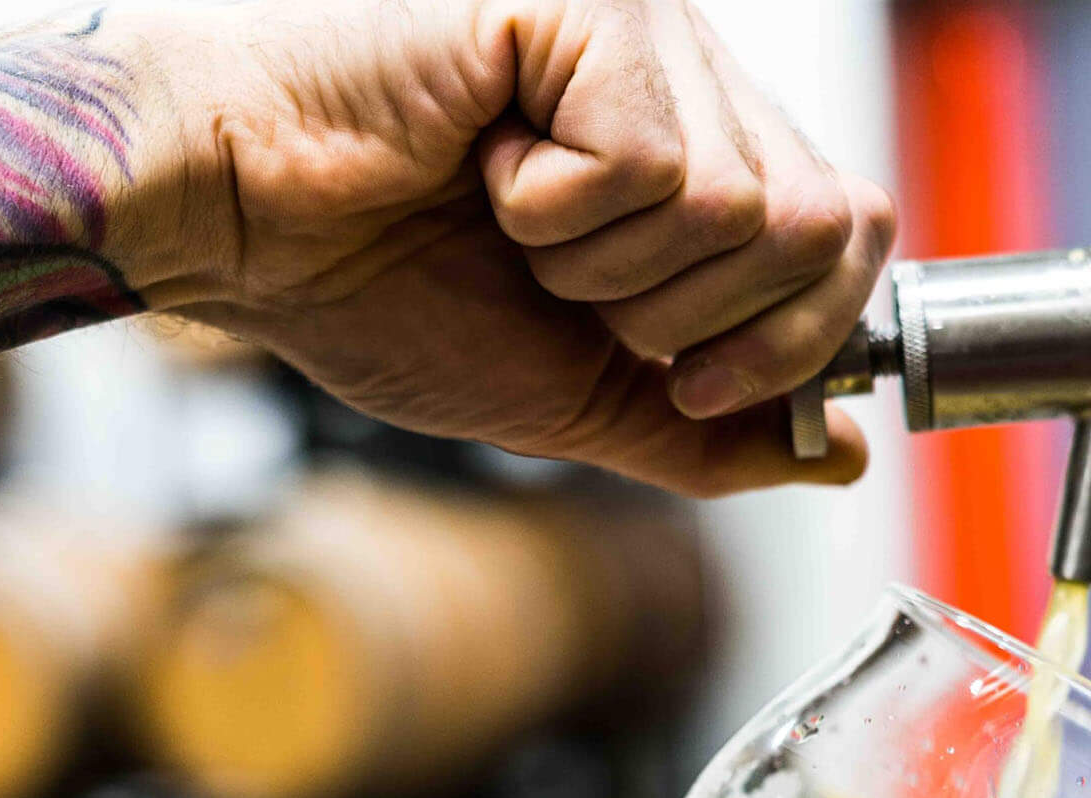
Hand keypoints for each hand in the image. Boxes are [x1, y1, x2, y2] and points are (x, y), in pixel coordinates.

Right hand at [109, 0, 893, 496]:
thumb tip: (834, 458)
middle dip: (694, 317)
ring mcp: (645, 30)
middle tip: (573, 293)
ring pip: (739, 207)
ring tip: (508, 220)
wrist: (239, 230)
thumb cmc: (374, 290)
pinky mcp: (588, 8)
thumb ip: (708, 428)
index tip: (693, 381)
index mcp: (698, 147)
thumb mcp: (575, 397)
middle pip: (823, 228)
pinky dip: (555, 213)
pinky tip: (481, 165)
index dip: (796, 337)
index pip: (851, 232)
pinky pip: (650, 167)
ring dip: (606, 268)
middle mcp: (689, 74)